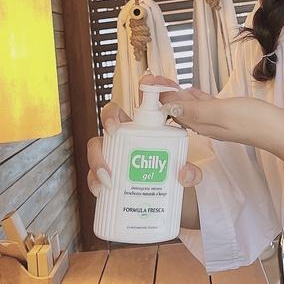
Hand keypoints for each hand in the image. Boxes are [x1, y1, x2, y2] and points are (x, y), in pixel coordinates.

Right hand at [86, 74, 203, 196]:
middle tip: (115, 130)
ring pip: (95, 147)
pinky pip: (92, 175)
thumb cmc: (169, 177)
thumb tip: (184, 174)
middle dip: (109, 119)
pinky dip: (94, 182)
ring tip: (109, 178)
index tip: (148, 82)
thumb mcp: (185, 174)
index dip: (144, 88)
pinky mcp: (104, 176)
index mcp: (146, 130)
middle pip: (109, 117)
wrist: (164, 201)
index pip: (143, 102)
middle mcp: (125, 138)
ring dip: (97, 158)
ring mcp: (112, 155)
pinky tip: (102, 190)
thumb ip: (190, 173)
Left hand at [157, 86, 283, 153]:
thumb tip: (167, 105)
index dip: (159, 97)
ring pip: (190, 107)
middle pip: (178, 109)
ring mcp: (215, 120)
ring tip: (166, 82)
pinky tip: (190, 91)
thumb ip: (195, 109)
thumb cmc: (252, 120)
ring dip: (177, 95)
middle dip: (164, 95)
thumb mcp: (220, 112)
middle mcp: (204, 124)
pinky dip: (194, 98)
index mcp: (200, 124)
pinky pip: (203, 106)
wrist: (279, 130)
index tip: (150, 81)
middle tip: (154, 78)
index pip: (172, 110)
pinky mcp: (226, 115)